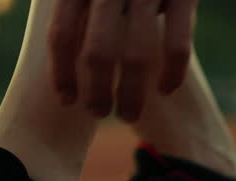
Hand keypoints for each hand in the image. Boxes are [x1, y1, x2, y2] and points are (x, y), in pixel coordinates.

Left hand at [49, 0, 198, 121]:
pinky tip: (165, 90)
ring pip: (136, 56)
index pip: (61, 36)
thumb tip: (57, 44)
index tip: (66, 101)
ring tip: (127, 115)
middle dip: (96, 92)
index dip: (61, 74)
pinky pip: (178, 44)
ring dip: (130, 95)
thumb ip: (72, 5)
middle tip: (98, 113)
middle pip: (97, 54)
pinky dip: (171, 73)